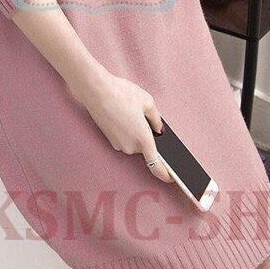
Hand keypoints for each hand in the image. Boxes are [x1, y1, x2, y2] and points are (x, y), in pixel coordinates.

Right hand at [67, 64, 173, 183]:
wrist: (96, 91)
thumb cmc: (122, 94)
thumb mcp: (147, 102)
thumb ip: (157, 120)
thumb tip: (159, 130)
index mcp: (143, 139)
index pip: (156, 166)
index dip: (165, 174)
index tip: (173, 177)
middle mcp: (130, 147)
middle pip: (146, 148)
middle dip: (148, 137)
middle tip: (145, 117)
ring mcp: (118, 145)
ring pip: (135, 143)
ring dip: (137, 132)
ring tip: (131, 111)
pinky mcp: (110, 140)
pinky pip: (125, 139)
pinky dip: (128, 131)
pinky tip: (124, 115)